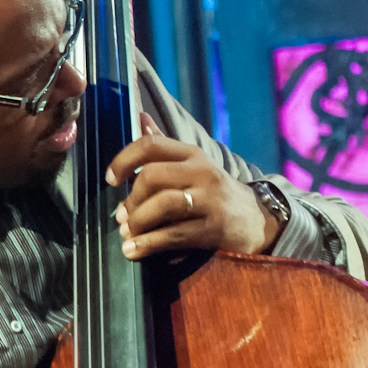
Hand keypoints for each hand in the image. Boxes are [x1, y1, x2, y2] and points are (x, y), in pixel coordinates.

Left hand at [105, 113, 283, 258]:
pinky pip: (174, 235)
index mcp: (191, 154)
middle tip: (122, 217)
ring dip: (138, 222)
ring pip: (163, 205)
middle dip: (131, 200)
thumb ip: (164, 144)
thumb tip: (140, 116)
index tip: (110, 179)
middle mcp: (201, 172)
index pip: (150, 145)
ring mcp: (209, 200)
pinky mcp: (213, 228)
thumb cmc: (215, 192)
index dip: (124, 160)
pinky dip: (148, 244)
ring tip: (127, 236)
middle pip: (152, 177)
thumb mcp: (193, 164)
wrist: (257, 220)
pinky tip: (133, 251)